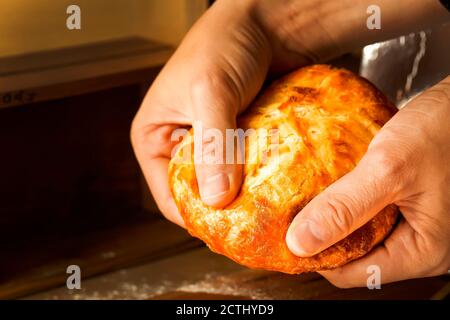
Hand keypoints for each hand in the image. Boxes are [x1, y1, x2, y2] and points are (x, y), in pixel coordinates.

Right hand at [130, 0, 339, 225]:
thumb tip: (215, 198)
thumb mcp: (210, 92)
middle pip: (199, 193)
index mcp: (155, 138)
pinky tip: (281, 186)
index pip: (168, 195)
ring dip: (248, 194)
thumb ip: (213, 144)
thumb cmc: (225, 45)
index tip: (226, 233)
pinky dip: (264, 179)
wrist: (269, 23)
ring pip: (228, 184)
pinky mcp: (243, 140)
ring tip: (270, 209)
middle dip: (225, 207)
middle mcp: (183, 145)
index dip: (194, 216)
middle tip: (253, 224)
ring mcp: (216, 144)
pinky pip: (251, 169)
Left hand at [286, 78, 449, 286]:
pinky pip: (369, 213)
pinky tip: (330, 186)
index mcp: (423, 251)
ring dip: (333, 216)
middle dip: (322, 235)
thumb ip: (344, 207)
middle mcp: (420, 245)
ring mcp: (415, 224)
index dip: (316, 256)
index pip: (352, 273)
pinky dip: (347, 202)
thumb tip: (300, 242)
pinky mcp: (408, 204)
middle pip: (355, 255)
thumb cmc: (443, 129)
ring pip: (360, 233)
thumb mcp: (389, 168)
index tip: (287, 234)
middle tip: (292, 213)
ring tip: (305, 199)